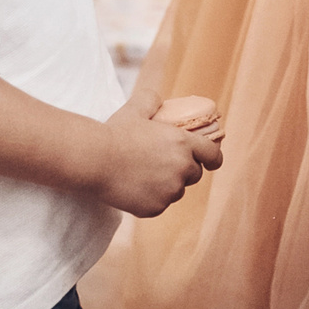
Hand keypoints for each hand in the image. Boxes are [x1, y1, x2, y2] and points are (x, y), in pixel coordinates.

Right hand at [94, 88, 221, 217]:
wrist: (95, 161)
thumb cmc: (115, 133)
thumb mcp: (135, 109)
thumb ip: (151, 100)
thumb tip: (158, 100)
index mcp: (183, 144)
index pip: (212, 155)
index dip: (213, 158)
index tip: (212, 161)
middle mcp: (181, 168)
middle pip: (195, 174)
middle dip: (185, 170)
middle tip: (165, 164)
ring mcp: (169, 191)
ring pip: (177, 191)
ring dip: (168, 185)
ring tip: (146, 176)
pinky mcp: (155, 209)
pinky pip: (160, 205)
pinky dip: (152, 199)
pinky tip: (135, 188)